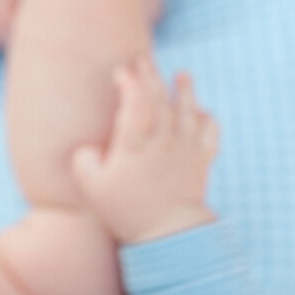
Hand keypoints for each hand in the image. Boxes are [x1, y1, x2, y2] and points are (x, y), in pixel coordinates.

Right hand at [71, 57, 217, 245]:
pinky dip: (208, 120)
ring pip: (189, 111)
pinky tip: (201, 113)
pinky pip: (210, 133)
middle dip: (151, 77)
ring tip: (183, 75)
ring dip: (185, 91)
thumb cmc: (125, 210)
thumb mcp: (91, 188)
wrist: (167, 234)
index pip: (135, 102)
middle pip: (160, 100)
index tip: (121, 72)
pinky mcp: (202, 162)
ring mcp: (186, 150)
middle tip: (142, 61)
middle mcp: (163, 141)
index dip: (129, 82)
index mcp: (135, 145)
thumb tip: (89, 148)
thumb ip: (84, 160)